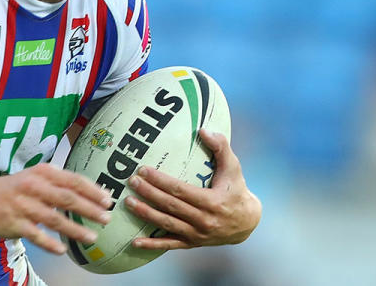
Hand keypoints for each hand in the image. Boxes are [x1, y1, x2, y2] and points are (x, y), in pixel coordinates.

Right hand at [0, 163, 112, 253]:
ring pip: (54, 219)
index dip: (92, 191)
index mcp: (43, 173)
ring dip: (75, 229)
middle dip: (89, 209)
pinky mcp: (14, 224)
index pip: (73, 180)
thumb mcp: (38, 176)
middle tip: (106, 218)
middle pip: (66, 199)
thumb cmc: (17, 187)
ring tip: (92, 237)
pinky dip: (50, 244)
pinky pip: (36, 236)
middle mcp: (33, 187)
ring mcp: (23, 206)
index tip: (108, 200)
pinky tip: (63, 250)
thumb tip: (95, 192)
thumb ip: (62, 183)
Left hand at [124, 129, 260, 249]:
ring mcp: (197, 234)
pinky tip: (135, 242)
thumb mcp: (234, 167)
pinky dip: (152, 245)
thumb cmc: (237, 189)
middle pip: (170, 206)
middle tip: (131, 182)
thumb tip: (203, 130)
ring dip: (146, 214)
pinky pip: (170, 245)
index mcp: (212, 202)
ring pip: (167, 224)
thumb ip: (221, 147)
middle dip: (148, 193)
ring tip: (128, 203)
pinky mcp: (192, 243)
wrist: (247, 223)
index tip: (143, 170)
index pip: (180, 190)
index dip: (160, 180)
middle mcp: (203, 220)